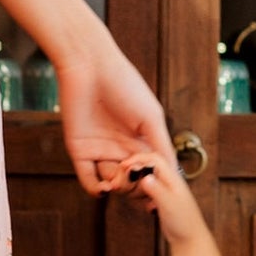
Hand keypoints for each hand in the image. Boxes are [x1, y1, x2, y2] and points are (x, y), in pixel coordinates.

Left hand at [54, 42, 172, 196]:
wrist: (90, 66)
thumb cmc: (126, 85)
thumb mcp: (151, 117)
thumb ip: (162, 146)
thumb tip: (175, 174)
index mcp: (141, 140)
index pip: (150, 171)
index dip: (153, 183)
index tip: (156, 188)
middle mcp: (122, 148)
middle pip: (131, 182)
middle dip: (135, 188)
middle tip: (136, 179)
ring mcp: (101, 150)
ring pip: (111, 183)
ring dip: (117, 188)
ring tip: (120, 177)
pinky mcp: (80, 150)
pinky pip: (87, 178)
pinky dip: (95, 189)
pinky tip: (104, 189)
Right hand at [120, 146, 208, 245]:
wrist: (190, 241)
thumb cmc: (184, 224)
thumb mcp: (169, 205)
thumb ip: (157, 190)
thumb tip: (144, 177)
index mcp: (173, 179)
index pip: (154, 159)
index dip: (138, 159)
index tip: (123, 166)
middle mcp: (170, 182)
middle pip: (149, 165)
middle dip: (134, 168)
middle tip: (121, 177)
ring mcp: (166, 190)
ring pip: (148, 177)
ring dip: (135, 180)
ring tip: (126, 188)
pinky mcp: (163, 200)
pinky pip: (148, 189)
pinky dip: (139, 190)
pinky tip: (138, 201)